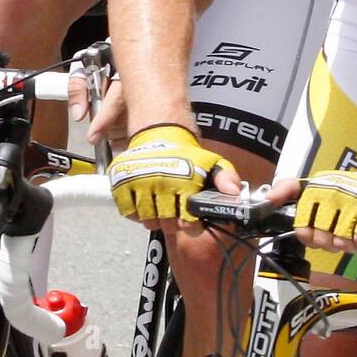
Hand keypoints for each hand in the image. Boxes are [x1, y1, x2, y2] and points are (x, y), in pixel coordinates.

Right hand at [108, 125, 238, 221]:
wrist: (159, 131)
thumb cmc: (186, 154)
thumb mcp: (211, 162)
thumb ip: (226, 177)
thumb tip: (234, 193)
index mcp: (184, 180)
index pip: (187, 220)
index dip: (190, 225)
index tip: (190, 221)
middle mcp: (161, 182)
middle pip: (167, 224)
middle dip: (173, 223)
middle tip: (175, 214)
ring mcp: (139, 183)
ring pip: (147, 220)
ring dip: (155, 218)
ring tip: (161, 208)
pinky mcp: (122, 183)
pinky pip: (129, 212)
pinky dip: (137, 213)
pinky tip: (146, 204)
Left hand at [293, 163, 356, 253]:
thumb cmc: (345, 190)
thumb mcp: (314, 185)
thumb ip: (287, 189)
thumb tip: (268, 199)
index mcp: (317, 189)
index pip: (303, 229)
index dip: (310, 237)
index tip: (317, 232)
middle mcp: (334, 194)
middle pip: (323, 239)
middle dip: (329, 242)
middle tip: (337, 233)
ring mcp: (355, 204)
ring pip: (341, 242)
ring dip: (346, 244)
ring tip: (350, 234)